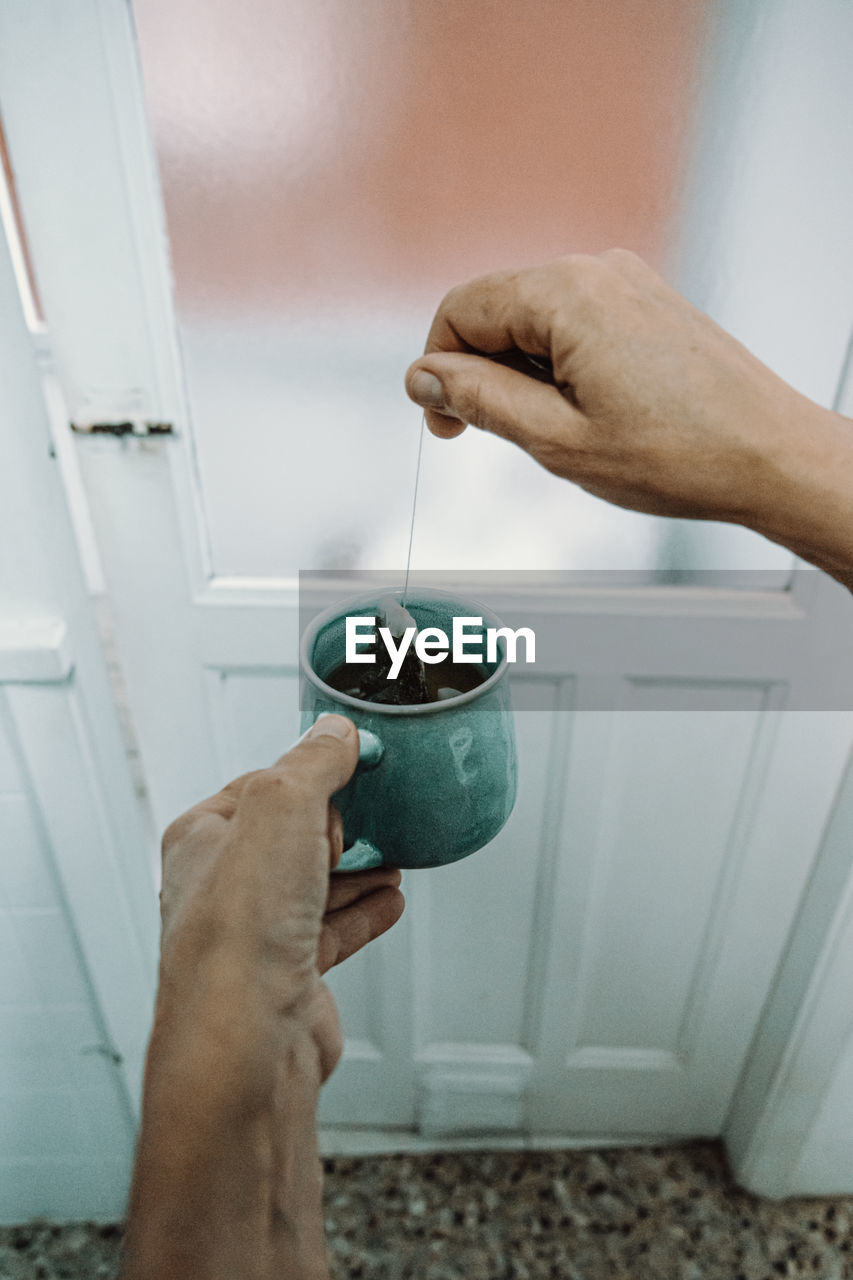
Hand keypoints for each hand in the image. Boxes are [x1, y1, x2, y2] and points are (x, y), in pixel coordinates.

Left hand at [123, 715, 403, 1279]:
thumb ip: (312, 764)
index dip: (309, 772)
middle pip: (288, 837)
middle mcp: (222, 888)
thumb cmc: (240, 934)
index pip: (260, 785)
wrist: (247, 1045)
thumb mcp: (282, 810)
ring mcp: (257, 937)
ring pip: (313, 887)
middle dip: (337, 823)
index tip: (355, 760)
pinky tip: (390, 901)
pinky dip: (364, 913)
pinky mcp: (291, 978)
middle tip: (376, 808)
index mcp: (202, 839)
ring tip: (393, 854)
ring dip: (357, 868)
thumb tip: (335, 734)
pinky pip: (333, 933)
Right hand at [405, 250, 852, 582]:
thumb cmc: (681, 455)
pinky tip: (588, 412)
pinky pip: (574, 323)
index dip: (436, 369)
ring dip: (523, 374)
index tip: (445, 423)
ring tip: (561, 432)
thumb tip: (424, 377)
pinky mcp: (647, 303)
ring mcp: (628, 282)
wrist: (771, 457)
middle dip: (480, 373)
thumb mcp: (557, 439)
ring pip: (535, 320)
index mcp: (568, 293)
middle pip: (496, 309)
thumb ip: (479, 400)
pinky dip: (559, 366)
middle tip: (499, 437)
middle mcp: (598, 270)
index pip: (460, 309)